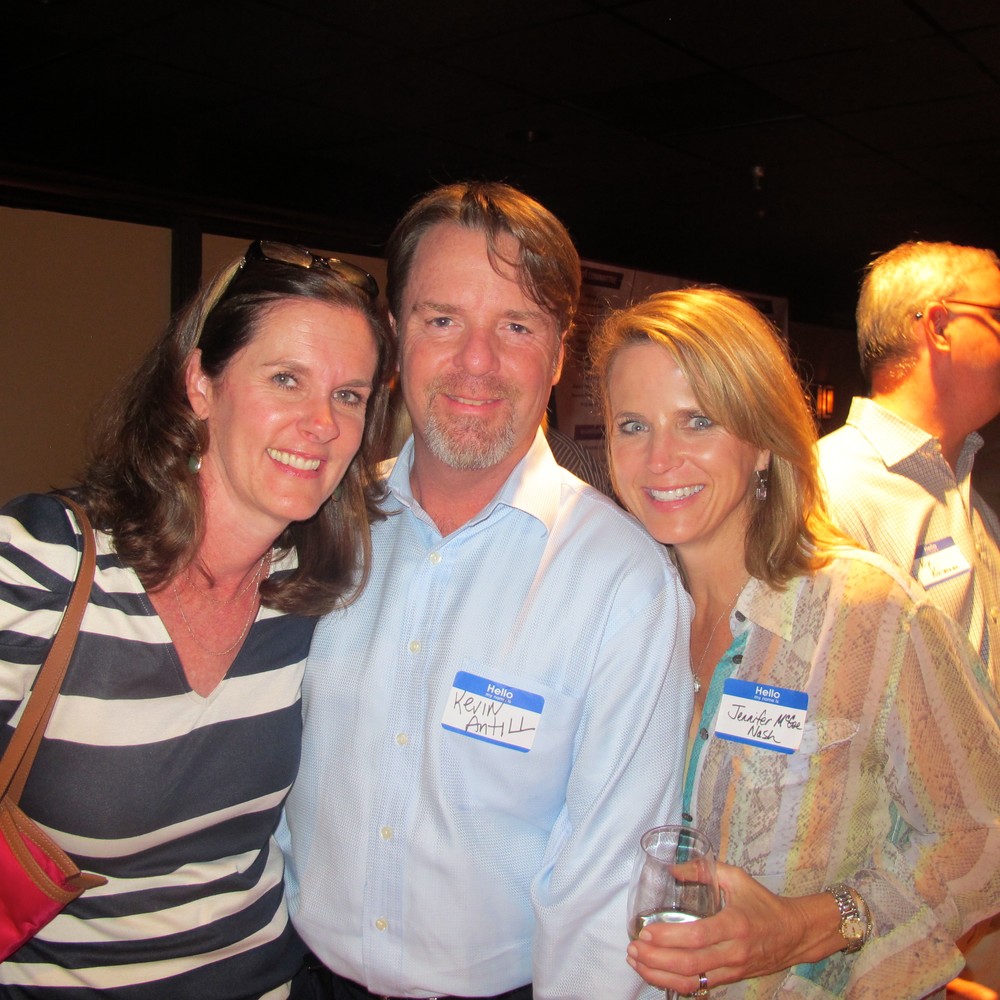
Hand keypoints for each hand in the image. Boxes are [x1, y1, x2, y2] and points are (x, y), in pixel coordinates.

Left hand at [626, 862, 844, 993]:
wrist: (795, 934)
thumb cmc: (763, 903)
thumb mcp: (737, 878)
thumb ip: (704, 870)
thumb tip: (672, 868)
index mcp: (734, 924)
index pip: (697, 936)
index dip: (668, 937)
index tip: (646, 931)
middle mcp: (733, 952)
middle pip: (690, 964)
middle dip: (656, 960)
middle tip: (634, 949)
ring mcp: (732, 970)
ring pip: (692, 982)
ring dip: (660, 976)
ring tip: (637, 963)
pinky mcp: (730, 979)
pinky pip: (700, 988)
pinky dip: (675, 984)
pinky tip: (656, 974)